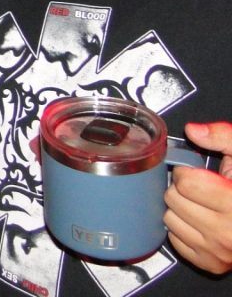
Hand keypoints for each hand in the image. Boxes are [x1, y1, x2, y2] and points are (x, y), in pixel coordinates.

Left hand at [164, 121, 231, 273]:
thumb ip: (223, 137)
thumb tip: (194, 131)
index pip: (186, 182)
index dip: (187, 170)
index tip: (195, 171)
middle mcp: (227, 232)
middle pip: (173, 198)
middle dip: (181, 187)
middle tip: (199, 186)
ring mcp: (219, 251)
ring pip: (169, 219)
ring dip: (179, 208)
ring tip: (201, 203)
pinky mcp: (211, 264)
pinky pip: (175, 240)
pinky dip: (183, 229)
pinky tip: (200, 220)